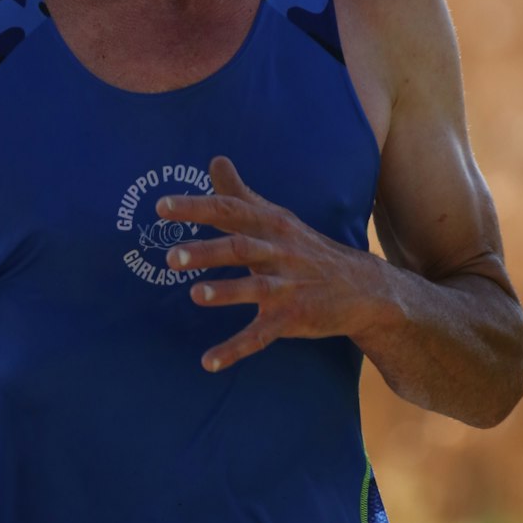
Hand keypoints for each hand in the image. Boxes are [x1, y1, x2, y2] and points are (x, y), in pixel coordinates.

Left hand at [157, 155, 377, 373]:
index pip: (230, 210)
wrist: (362, 288)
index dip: (196, 207)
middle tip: (171, 256)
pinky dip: (235, 349)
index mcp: (271, 225)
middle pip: (241, 247)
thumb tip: (215, 160)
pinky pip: (261, 335)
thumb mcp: (276, 217)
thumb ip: (240, 193)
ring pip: (255, 288)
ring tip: (195, 294)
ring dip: (226, 292)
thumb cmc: (306, 249)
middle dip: (207, 251)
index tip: (161, 206)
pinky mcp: (294, 318)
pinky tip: (209, 362)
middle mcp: (279, 252)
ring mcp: (288, 287)